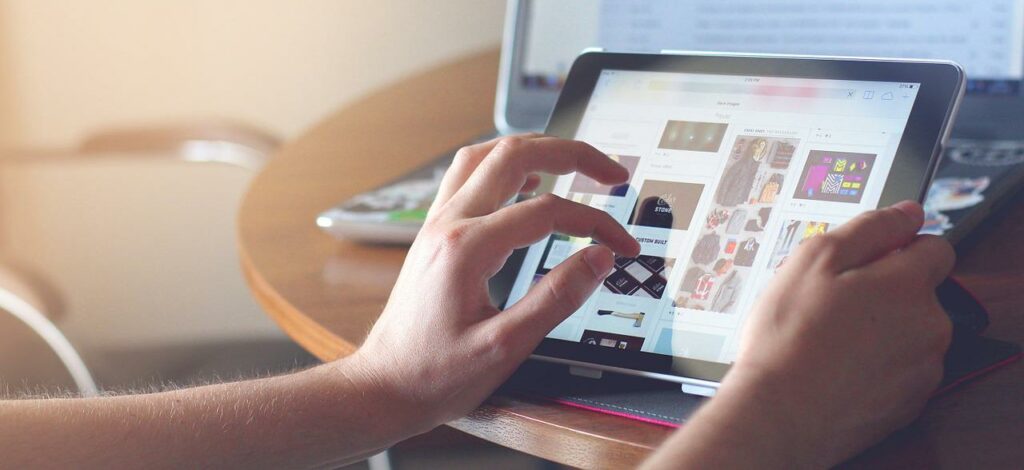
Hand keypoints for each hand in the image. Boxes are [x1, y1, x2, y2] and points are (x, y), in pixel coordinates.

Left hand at [344, 135, 639, 433]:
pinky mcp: (434, 234)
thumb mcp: (504, 348)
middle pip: (514, 155)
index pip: (547, 211)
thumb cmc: (434, 374)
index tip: (621, 245)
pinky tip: (526, 181)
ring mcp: (437, 224)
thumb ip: (556, 299)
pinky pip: (468, 176)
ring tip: (573, 162)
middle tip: (612, 173)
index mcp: (466, 249)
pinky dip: (504, 166)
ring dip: (535, 149)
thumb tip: (597, 259)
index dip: (595, 222)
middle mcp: (448, 224)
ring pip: (486, 155)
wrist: (383, 387)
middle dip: (571, 154)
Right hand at [644, 201, 954, 468]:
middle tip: (832, 302)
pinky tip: (839, 366)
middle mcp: (930, 324)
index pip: (934, 246)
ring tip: (830, 338)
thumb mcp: (813, 260)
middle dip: (884, 290)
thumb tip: (907, 213)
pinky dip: (877, 364)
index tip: (864, 261)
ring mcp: (924, 367)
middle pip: (920, 291)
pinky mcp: (910, 401)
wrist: (780, 413)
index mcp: (909, 284)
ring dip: (881, 328)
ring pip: (910, 332)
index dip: (897, 247)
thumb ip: (869, 229)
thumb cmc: (789, 337)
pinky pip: (901, 369)